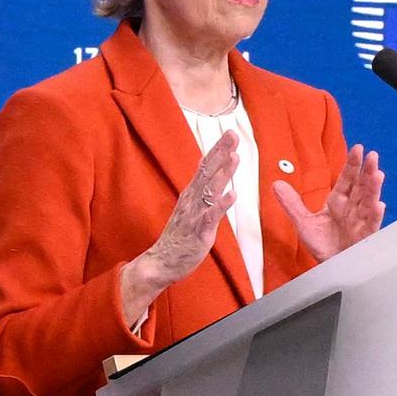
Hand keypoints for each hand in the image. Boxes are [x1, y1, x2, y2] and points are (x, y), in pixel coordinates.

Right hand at [119, 128, 243, 331]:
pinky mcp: (198, 232)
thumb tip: (210, 170)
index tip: (230, 133)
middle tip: (233, 134)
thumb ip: (201, 190)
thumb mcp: (191, 208)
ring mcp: (194, 215)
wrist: (161, 262)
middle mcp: (192, 200)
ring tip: (235, 157)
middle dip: (221, 152)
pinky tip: (232, 194)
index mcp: (191, 194)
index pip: (205, 166)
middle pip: (207, 172)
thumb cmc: (180, 236)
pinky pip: (210, 217)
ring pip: (210, 190)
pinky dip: (221, 205)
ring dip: (222, 173)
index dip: (218, 149)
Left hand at [284, 143, 386, 261]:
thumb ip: (292, 203)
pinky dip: (375, 216)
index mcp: (338, 202)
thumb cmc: (323, 246)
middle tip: (372, 156)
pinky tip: (379, 205)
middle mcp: (352, 210)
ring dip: (374, 189)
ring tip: (378, 175)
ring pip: (369, 203)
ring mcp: (360, 223)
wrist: (329, 269)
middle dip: (367, 172)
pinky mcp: (364, 238)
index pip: (347, 180)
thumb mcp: (303, 222)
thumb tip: (276, 184)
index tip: (358, 149)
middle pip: (361, 187)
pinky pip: (371, 226)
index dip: (352, 165)